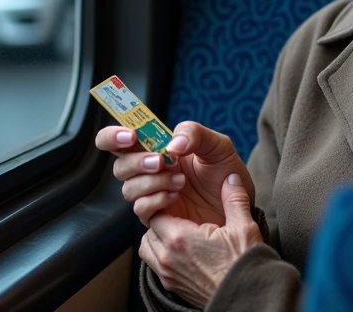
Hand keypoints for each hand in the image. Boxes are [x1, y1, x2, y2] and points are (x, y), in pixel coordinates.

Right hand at [95, 121, 253, 227]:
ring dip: (151, 183)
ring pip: (128, 189)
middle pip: (119, 167)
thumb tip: (171, 144)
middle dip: (136, 162)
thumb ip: (195, 134)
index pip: (119, 140)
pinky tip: (176, 196)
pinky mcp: (158, 217)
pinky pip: (141, 209)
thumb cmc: (226, 172)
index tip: (131, 136)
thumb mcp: (218, 146)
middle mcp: (149, 172)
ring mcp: (152, 195)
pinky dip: (156, 200)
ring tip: (180, 181)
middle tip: (160, 161)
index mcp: (157, 148)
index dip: (113, 136)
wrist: (239, 205)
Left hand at [140, 173, 264, 306]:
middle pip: (149, 230)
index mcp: (180, 238)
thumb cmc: (243, 264)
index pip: (156, 212)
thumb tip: (231, 178)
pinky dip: (160, 256)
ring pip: (147, 249)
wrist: (246, 298)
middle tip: (179, 216)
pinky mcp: (172, 287)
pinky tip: (181, 251)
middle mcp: (167, 258)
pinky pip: (154, 266)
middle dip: (160, 221)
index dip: (166, 204)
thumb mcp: (243, 227)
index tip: (179, 201)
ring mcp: (168, 275)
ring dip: (156, 239)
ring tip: (177, 233)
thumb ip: (234, 198)